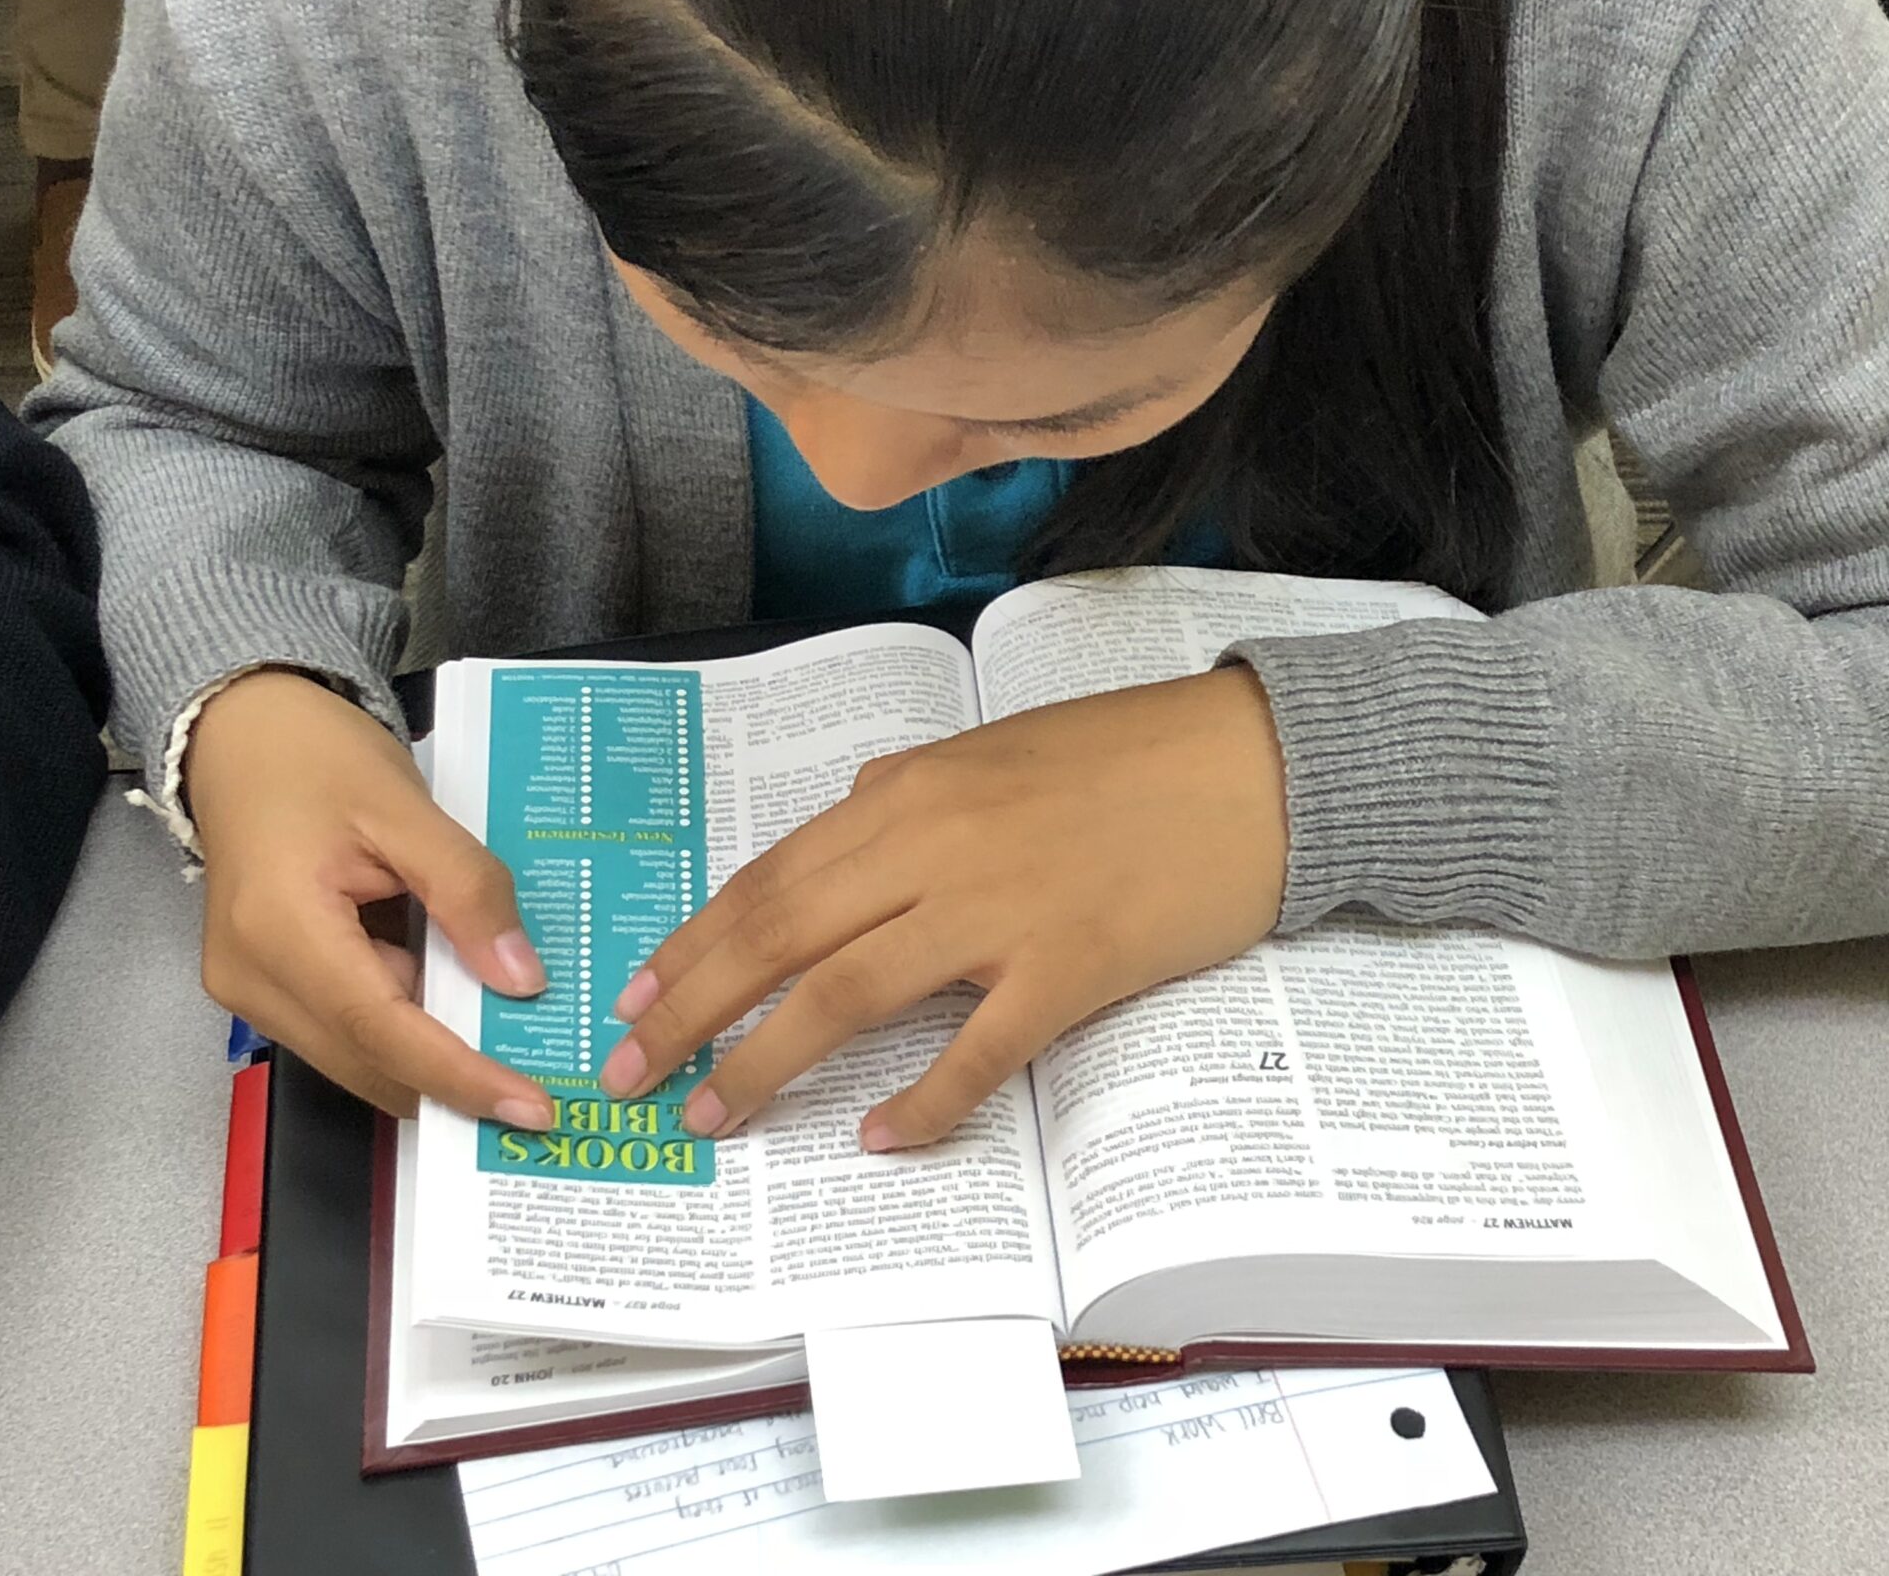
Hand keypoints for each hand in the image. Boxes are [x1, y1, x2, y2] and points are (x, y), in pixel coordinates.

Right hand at [187, 667, 556, 1126]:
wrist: (241, 733)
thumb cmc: (315, 756)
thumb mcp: (406, 808)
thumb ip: (467, 891)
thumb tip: (522, 980)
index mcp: (280, 929)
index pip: (381, 1029)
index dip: (458, 1076)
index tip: (529, 1107)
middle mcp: (252, 977)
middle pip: (366, 1060)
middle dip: (452, 1084)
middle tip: (540, 1095)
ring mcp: (250, 987)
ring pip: (355, 1055)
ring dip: (429, 1060)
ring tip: (512, 1053)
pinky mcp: (263, 984)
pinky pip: (343, 1027)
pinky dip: (403, 1027)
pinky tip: (459, 1012)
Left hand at [601, 666, 1289, 1148]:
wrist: (1256, 767)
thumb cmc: (1130, 754)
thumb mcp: (995, 748)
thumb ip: (909, 794)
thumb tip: (844, 828)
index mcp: (911, 792)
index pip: (771, 877)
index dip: (694, 944)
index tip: (640, 996)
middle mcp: (936, 847)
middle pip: (780, 936)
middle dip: (693, 1010)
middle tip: (633, 1074)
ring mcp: (1001, 910)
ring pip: (848, 993)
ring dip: (767, 1060)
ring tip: (715, 1115)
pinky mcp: (1070, 969)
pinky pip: (978, 1051)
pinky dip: (922, 1102)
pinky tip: (878, 1139)